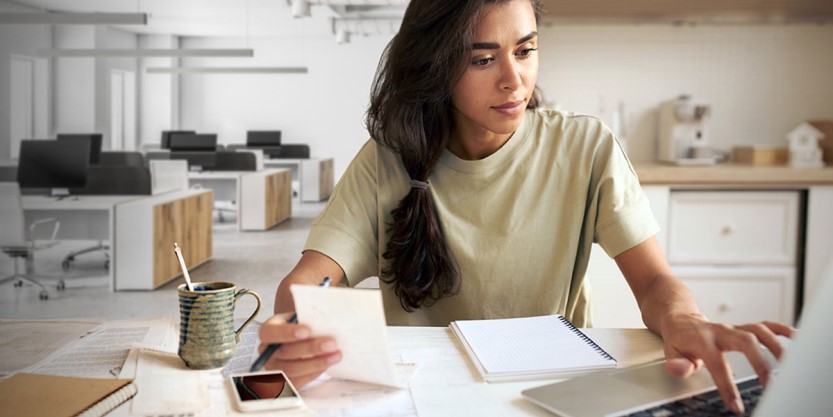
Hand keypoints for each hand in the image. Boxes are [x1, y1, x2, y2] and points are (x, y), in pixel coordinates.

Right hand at [257, 312, 341, 386]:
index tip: (308, 331)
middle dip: (310, 348)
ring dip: (316, 363)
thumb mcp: (302, 315)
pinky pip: (297, 381)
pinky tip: (326, 365)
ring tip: (335, 355)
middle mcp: (267, 351)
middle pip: (285, 352)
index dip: (287, 332)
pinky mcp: (283, 382)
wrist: (302, 339)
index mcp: (268, 331)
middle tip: (331, 344)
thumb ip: (308, 315)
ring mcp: (273, 368)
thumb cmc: (302, 326)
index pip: (270, 332)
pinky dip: (313, 373)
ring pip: (292, 369)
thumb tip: (323, 318)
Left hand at [661, 313, 793, 413]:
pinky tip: (796, 338)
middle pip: (745, 341)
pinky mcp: (743, 328)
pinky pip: (765, 325)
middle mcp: (721, 332)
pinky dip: (782, 330)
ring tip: (790, 364)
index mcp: (702, 340)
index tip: (736, 405)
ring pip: (758, 331)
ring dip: (776, 345)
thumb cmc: (679, 340)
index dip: (727, 385)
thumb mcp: (671, 353)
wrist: (682, 320)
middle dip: (760, 362)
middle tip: (770, 384)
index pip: (717, 364)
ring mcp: (734, 328)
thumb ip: (678, 364)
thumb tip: (677, 368)